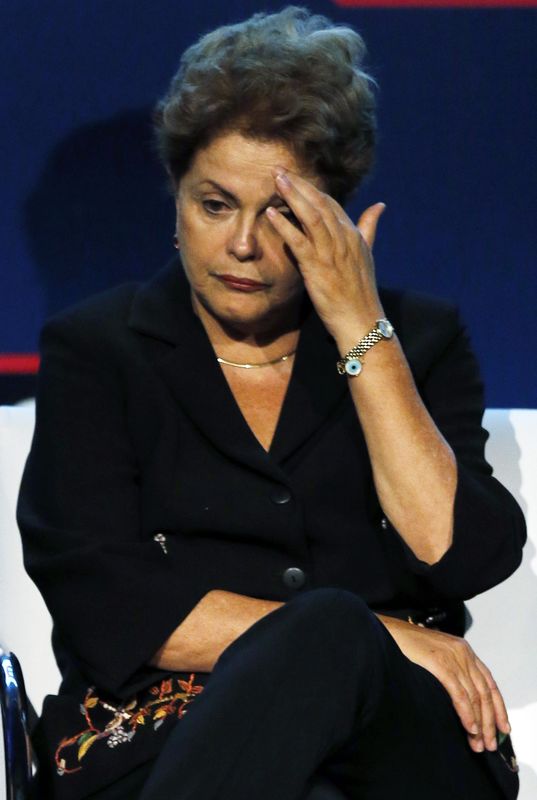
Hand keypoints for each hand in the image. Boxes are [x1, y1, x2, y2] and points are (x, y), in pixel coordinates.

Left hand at [266, 169, 385, 340]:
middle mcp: (344, 239)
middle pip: (320, 203)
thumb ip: (369, 228)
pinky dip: (285, 225)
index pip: (331, 203)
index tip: (294, 177)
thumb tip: (379, 205)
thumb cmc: (360, 293)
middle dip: (299, 184)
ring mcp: (331, 252)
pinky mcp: (318, 267)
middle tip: (278, 169)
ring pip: (311, 216)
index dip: (312, 188)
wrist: (361, 321)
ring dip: (293, 195)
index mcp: (354, 235)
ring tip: (275, 180)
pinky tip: (271, 214)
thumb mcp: (367, 255)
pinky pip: (299, 241)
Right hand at [378, 615, 510, 752]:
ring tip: (479, 742)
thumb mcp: (435, 657)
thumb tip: (462, 702)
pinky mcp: (441, 663)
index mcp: (463, 649)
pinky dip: (467, 713)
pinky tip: (469, 727)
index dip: (497, 706)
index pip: (488, 682)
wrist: (384, 632)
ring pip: (475, 696)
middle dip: (490, 721)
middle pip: (485, 691)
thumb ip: (450, 671)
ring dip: (480, 723)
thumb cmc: (404, 647)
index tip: (502, 727)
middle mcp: (462, 651)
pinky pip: (460, 694)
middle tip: (490, 743)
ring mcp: (452, 656)